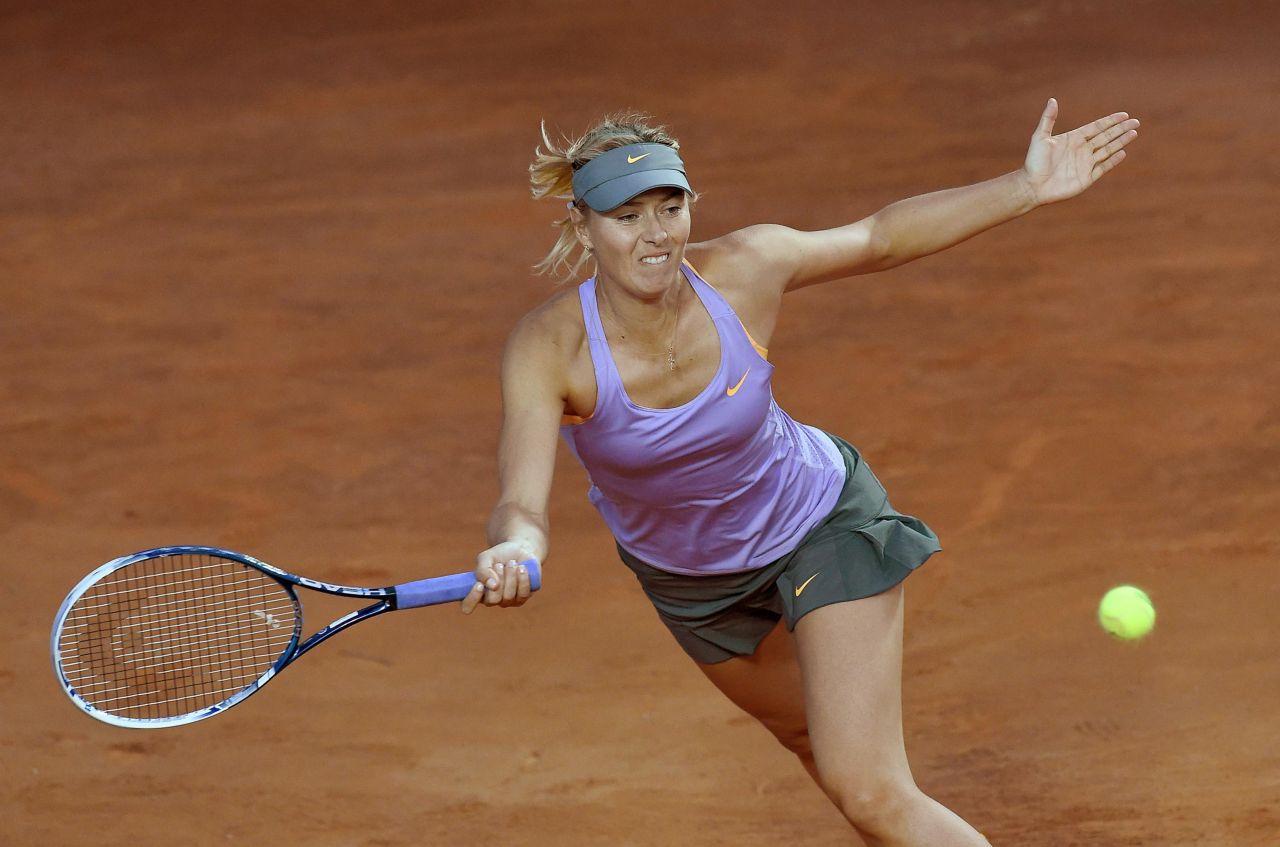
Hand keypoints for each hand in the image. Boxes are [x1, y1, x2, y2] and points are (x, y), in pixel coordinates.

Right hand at [460, 540, 537, 613]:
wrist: (519, 549)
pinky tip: (522, 568)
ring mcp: (507, 601)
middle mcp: (491, 599)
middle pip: (492, 601)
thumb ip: (483, 571)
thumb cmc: (499, 555)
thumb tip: (492, 586)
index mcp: (477, 591)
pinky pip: (522, 594)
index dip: (472, 598)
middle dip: (498, 580)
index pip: (467, 606)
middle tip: (499, 565)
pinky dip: (522, 579)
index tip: (479, 584)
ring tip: (512, 563)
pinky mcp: (522, 597)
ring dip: (510, 576)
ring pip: (508, 597)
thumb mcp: (486, 558)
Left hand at [1022, 98, 1138, 204]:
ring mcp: (1085, 164)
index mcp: (1073, 139)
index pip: (1096, 127)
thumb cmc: (1033, 162)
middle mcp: (1081, 150)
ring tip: (1134, 133)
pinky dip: (1112, 161)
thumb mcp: (1040, 137)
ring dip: (1120, 142)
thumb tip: (1052, 100)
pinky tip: (1122, 153)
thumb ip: (1048, 119)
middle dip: (1120, 129)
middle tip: (1135, 122)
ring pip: (1107, 150)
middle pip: (1106, 137)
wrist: (1031, 186)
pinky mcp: (1086, 178)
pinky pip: (1103, 167)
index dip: (1110, 121)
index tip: (1124, 115)